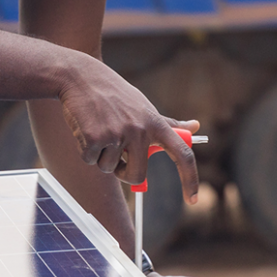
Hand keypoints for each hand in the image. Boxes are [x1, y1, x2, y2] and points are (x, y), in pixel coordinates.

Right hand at [56, 54, 200, 200]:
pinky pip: (89, 160)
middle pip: (137, 175)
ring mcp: (117, 134)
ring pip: (108, 168)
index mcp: (156, 124)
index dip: (190, 180)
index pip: (183, 154)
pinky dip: (85, 150)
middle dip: (124, 173)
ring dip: (101, 156)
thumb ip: (168, 123)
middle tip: (117, 157)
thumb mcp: (144, 107)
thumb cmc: (115, 94)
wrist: (81, 77)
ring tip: (99, 128)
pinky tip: (86, 128)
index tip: (192, 200)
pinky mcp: (94, 138)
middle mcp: (140, 130)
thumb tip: (196, 126)